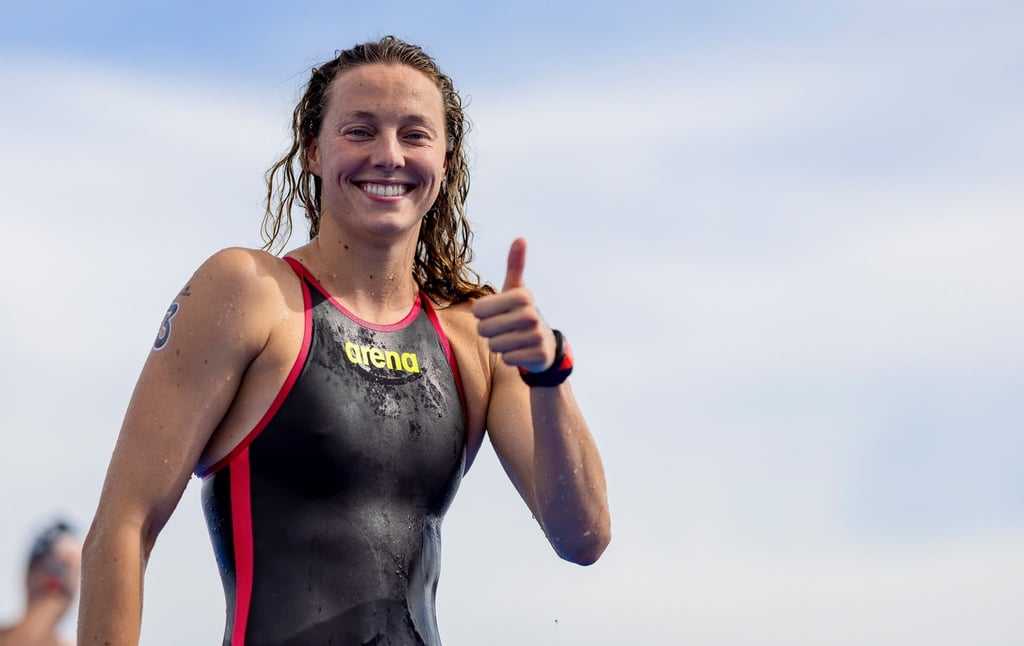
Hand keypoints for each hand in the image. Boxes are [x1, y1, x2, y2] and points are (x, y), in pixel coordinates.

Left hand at [472, 238, 556, 372]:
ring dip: (498, 345)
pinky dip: (509, 357)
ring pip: (495, 345)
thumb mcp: (516, 290)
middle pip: (484, 329)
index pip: (479, 310)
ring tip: (512, 339)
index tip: (495, 312)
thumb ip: (515, 265)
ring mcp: (537, 335)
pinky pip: (507, 359)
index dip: (481, 315)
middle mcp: (532, 313)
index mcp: (522, 295)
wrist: (544, 344)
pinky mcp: (539, 354)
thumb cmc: (521, 313)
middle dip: (488, 332)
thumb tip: (520, 238)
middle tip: (502, 329)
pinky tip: (520, 350)